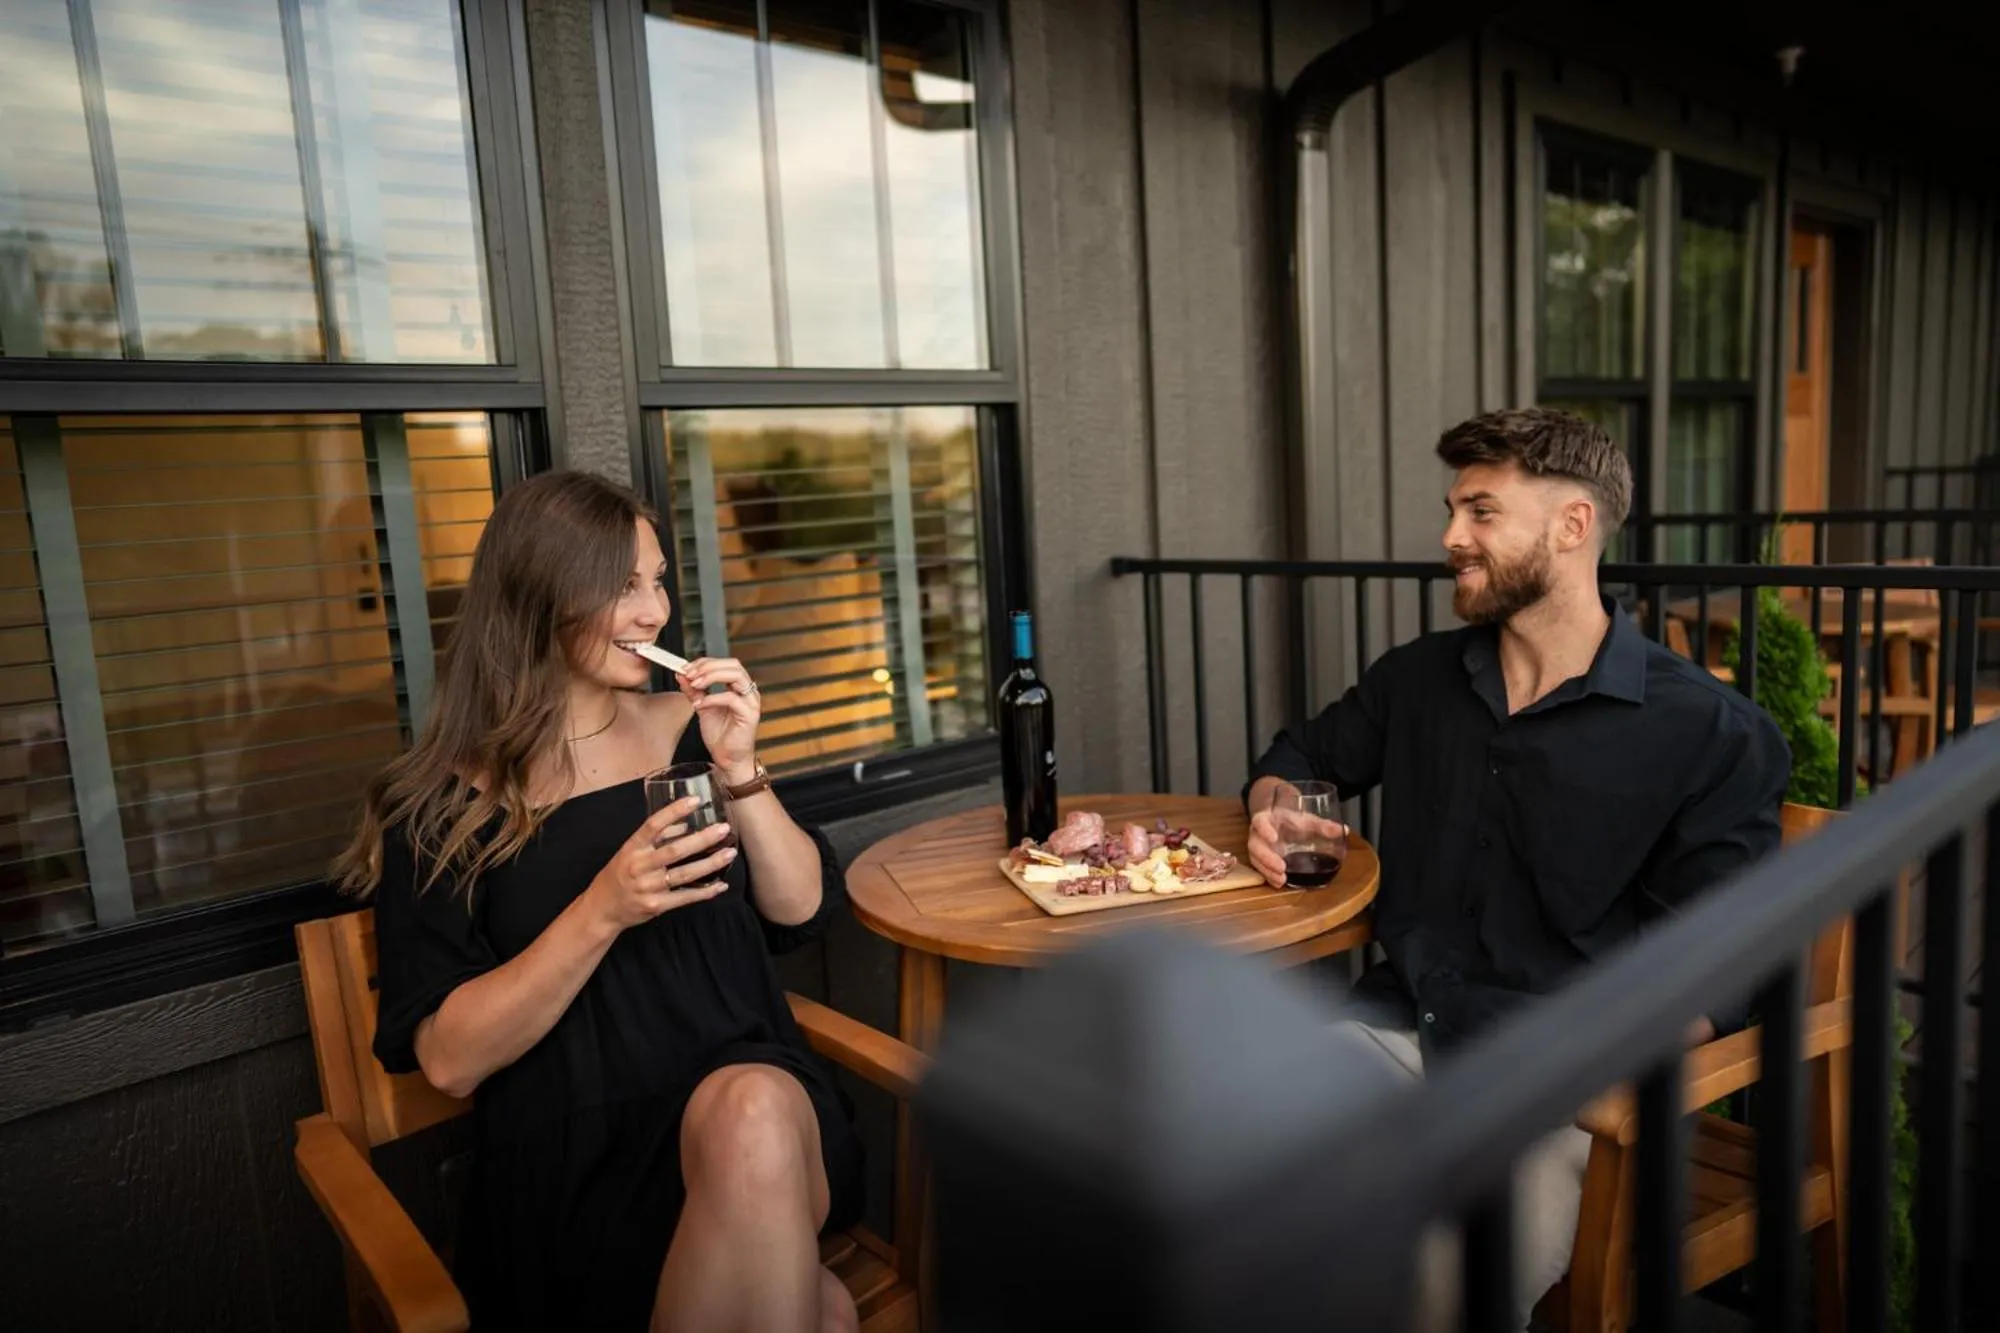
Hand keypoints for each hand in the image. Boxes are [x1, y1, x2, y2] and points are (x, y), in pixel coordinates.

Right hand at [584, 797, 736, 930]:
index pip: (653, 825)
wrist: (603, 908)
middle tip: (723, 829)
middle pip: (674, 851)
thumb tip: (686, 824)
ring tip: (729, 853)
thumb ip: (657, 837)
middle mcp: (639, 866)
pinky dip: (705, 892)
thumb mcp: (631, 851)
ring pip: (684, 874)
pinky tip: (721, 885)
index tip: (695, 800)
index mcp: (632, 847)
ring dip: (710, 864)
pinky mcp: (656, 906)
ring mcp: (648, 888)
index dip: (674, 811)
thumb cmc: (621, 873)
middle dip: (701, 840)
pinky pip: (685, 898)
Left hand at [676, 656, 760, 778]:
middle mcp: (747, 692)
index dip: (705, 662)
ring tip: (695, 684)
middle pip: (733, 665)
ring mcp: (750, 702)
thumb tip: (682, 675)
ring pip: (735, 676)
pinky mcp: (749, 715)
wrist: (728, 759)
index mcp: (739, 688)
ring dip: (712, 676)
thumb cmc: (721, 736)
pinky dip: (712, 698)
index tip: (687, 667)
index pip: (725, 664)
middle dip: (708, 666)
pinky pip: (731, 698)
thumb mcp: (702, 707)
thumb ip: (694, 691)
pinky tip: (700, 705)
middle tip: (690, 673)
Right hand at [1246, 809, 1349, 887]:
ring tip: (1281, 880)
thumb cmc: (1290, 818)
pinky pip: (1259, 867)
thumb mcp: (1305, 818)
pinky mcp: (1260, 857)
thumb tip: (1344, 830)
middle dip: (1266, 858)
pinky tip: (1279, 883)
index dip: (1264, 829)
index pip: (1260, 821)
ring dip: (1267, 870)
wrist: (1276, 817)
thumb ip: (1322, 825)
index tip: (1274, 838)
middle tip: (1282, 867)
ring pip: (1255, 859)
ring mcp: (1258, 846)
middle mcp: (1258, 833)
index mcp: (1268, 818)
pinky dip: (1268, 876)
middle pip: (1254, 845)